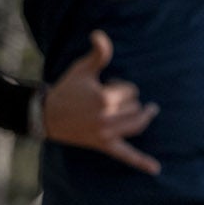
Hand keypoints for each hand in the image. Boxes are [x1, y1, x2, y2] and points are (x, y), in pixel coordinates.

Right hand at [42, 31, 161, 172]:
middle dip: (128, 100)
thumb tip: (100, 35)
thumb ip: (98, 53)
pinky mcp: (104, 145)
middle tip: (113, 98)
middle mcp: (107, 118)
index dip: (121, 86)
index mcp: (104, 99)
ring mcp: (107, 134)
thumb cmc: (67, 90)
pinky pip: (126, 155)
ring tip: (150, 110)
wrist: (48, 116)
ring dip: (142, 117)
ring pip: (137, 124)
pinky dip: (141, 162)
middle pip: (136, 107)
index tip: (108, 85)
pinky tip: (156, 169)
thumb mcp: (82, 69)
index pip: (130, 90)